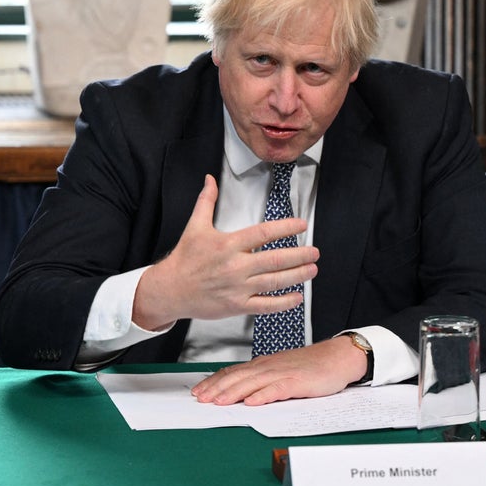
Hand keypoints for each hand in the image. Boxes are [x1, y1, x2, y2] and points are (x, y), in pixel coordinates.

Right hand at [132, 175, 318, 330]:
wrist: (170, 289)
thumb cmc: (184, 259)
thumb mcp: (194, 226)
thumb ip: (206, 201)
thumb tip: (209, 179)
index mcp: (228, 244)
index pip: (263, 233)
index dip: (286, 228)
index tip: (301, 225)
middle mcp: (235, 266)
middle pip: (275, 259)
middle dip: (300, 255)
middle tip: (315, 252)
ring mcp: (237, 288)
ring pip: (274, 282)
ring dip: (297, 275)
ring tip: (312, 269)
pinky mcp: (237, 306)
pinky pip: (265, 305)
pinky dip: (284, 302)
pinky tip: (297, 296)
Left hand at [190, 336, 367, 405]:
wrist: (337, 357)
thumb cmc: (310, 366)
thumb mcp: (280, 370)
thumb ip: (262, 379)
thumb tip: (240, 390)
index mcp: (263, 365)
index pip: (233, 372)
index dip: (214, 381)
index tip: (198, 391)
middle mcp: (268, 367)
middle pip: (237, 377)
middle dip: (216, 388)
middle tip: (199, 399)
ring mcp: (282, 373)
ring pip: (252, 383)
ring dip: (233, 392)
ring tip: (217, 402)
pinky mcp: (298, 382)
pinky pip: (277, 389)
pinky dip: (263, 395)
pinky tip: (252, 402)